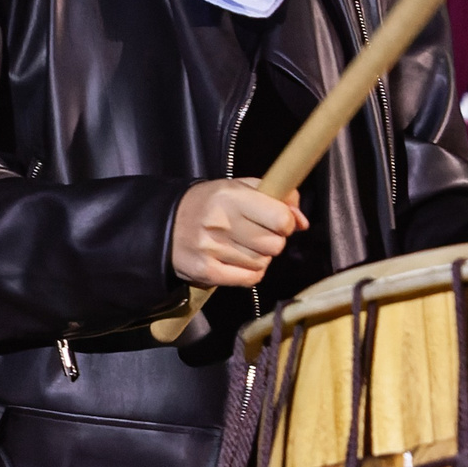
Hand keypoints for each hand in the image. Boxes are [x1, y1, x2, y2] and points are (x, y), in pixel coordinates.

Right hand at [171, 180, 305, 287]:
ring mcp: (212, 249)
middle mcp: (221, 222)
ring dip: (261, 257)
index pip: (280, 218)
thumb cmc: (211, 204)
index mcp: (231, 196)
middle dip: (274, 241)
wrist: (166, 225)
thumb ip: (277, 196)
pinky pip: (249, 279)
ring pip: (263, 263)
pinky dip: (251, 272)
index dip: (287, 222)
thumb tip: (302, 221)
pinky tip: (239, 260)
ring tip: (244, 245)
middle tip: (261, 234)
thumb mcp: (240, 187)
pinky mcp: (207, 272)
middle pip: (274, 245)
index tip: (279, 221)